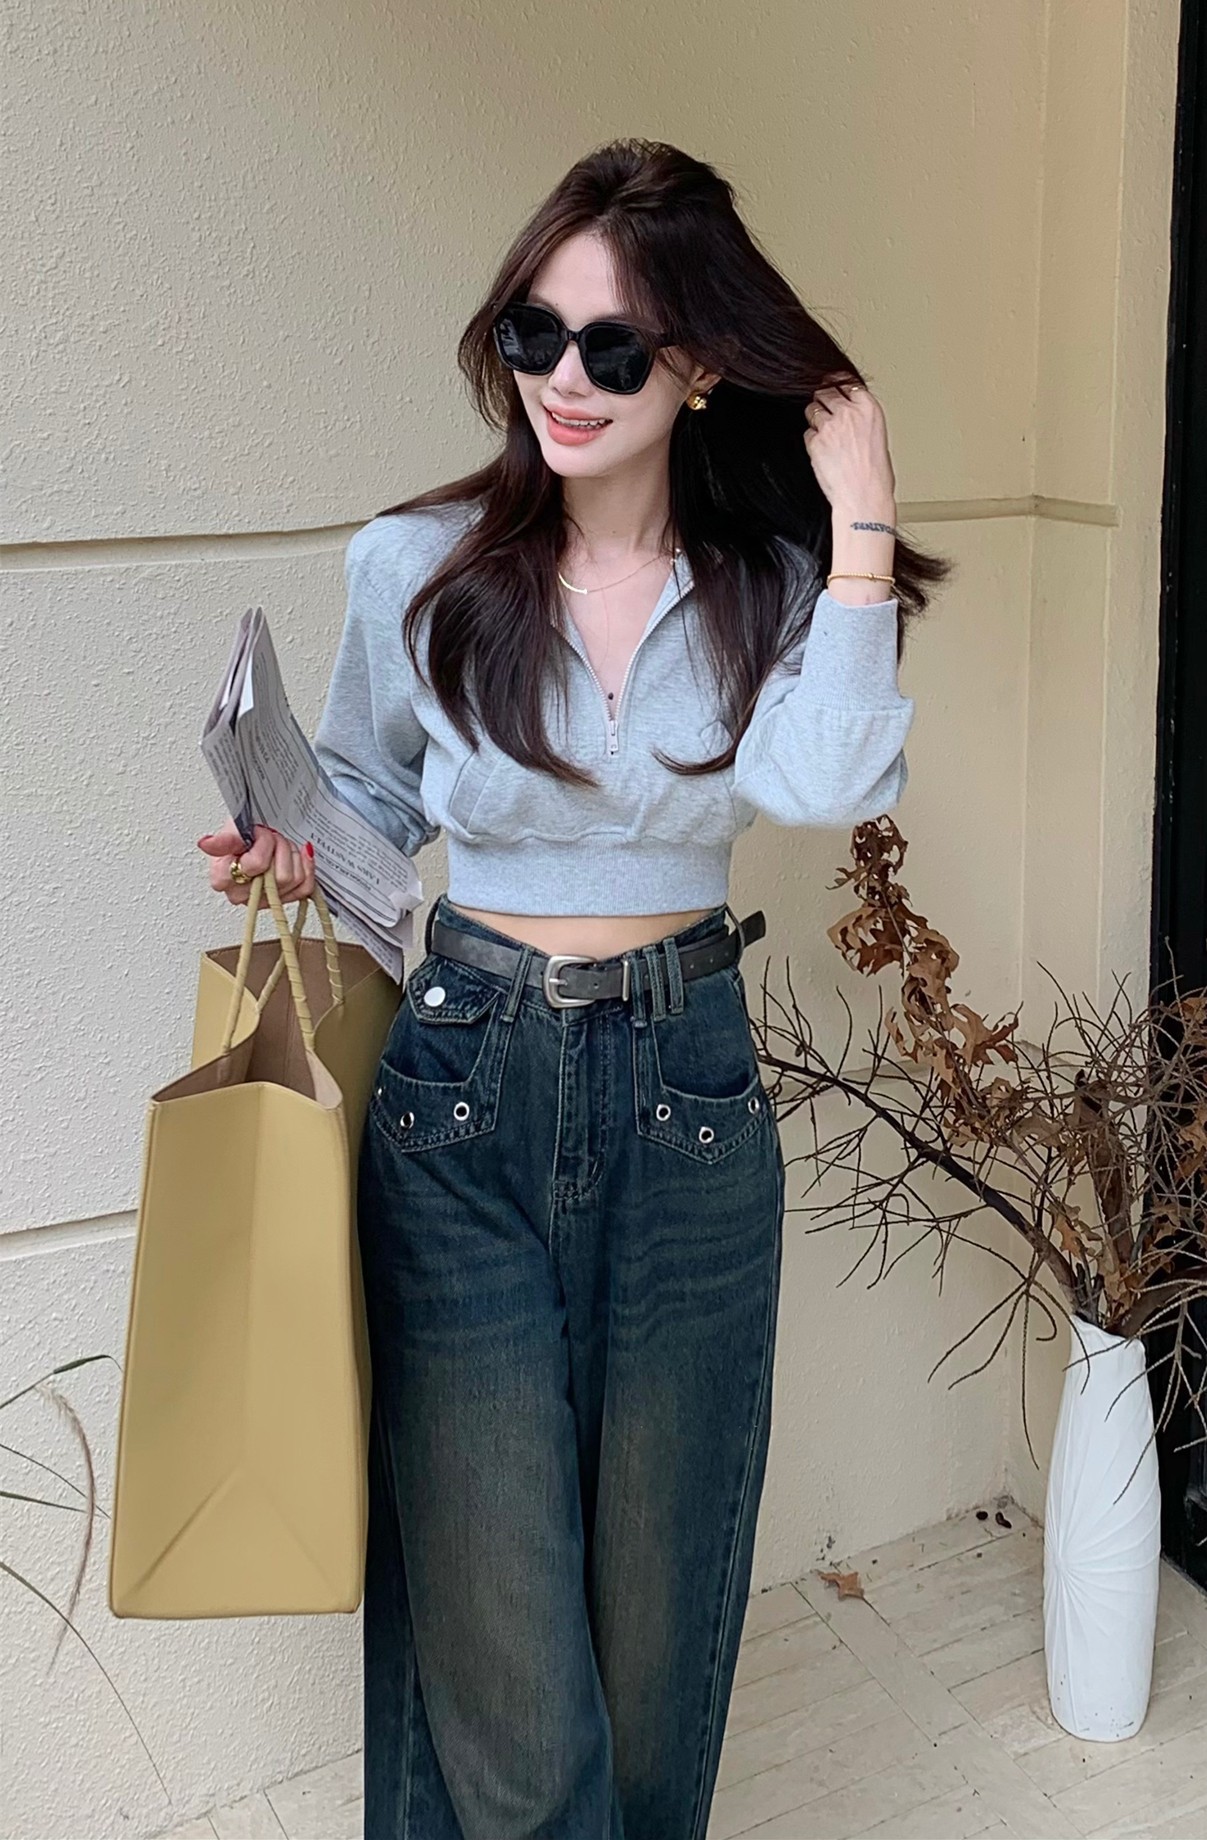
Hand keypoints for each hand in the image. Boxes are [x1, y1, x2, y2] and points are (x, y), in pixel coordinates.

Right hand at [197, 820, 315, 906]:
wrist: (258, 835)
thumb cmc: (243, 833)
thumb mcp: (232, 830)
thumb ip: (223, 839)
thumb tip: (205, 843)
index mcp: (222, 878)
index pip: (256, 864)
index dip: (264, 843)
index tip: (259, 832)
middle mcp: (240, 894)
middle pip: (279, 876)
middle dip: (281, 848)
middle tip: (273, 837)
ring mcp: (262, 900)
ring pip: (293, 880)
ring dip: (292, 855)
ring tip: (281, 845)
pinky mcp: (282, 900)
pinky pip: (304, 888)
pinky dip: (306, 867)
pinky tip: (300, 855)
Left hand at [803, 382, 896, 518]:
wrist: (864, 497)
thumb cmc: (876, 475)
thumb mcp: (878, 437)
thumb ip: (862, 420)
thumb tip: (851, 417)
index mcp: (869, 409)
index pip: (848, 382)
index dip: (838, 383)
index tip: (833, 384)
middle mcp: (848, 413)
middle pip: (826, 392)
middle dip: (824, 399)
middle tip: (825, 409)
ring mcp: (829, 426)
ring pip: (813, 409)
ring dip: (816, 418)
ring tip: (824, 434)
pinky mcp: (815, 442)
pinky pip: (808, 433)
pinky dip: (812, 440)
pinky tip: (822, 452)